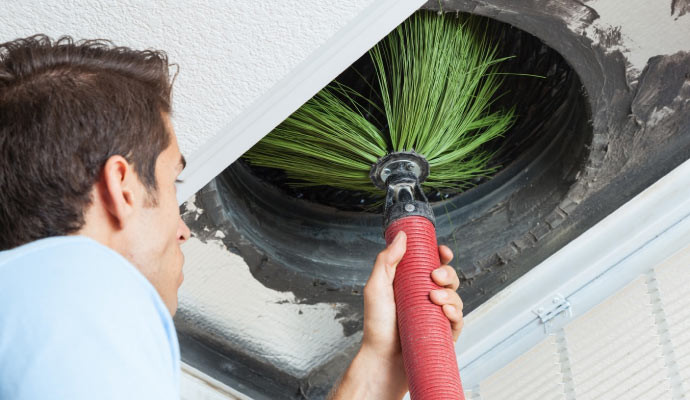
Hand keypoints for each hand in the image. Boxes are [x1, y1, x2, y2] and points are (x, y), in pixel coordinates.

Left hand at [329, 231, 463, 399]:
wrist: (382, 360)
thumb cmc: (377, 326)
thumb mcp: (377, 287)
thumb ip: (387, 260)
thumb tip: (402, 235)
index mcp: (411, 284)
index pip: (432, 264)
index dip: (441, 255)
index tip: (443, 251)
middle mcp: (425, 298)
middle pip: (448, 277)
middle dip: (447, 273)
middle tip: (435, 277)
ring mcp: (435, 316)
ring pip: (456, 297)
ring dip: (451, 293)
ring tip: (435, 298)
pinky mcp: (443, 334)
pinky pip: (458, 320)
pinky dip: (456, 312)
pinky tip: (446, 311)